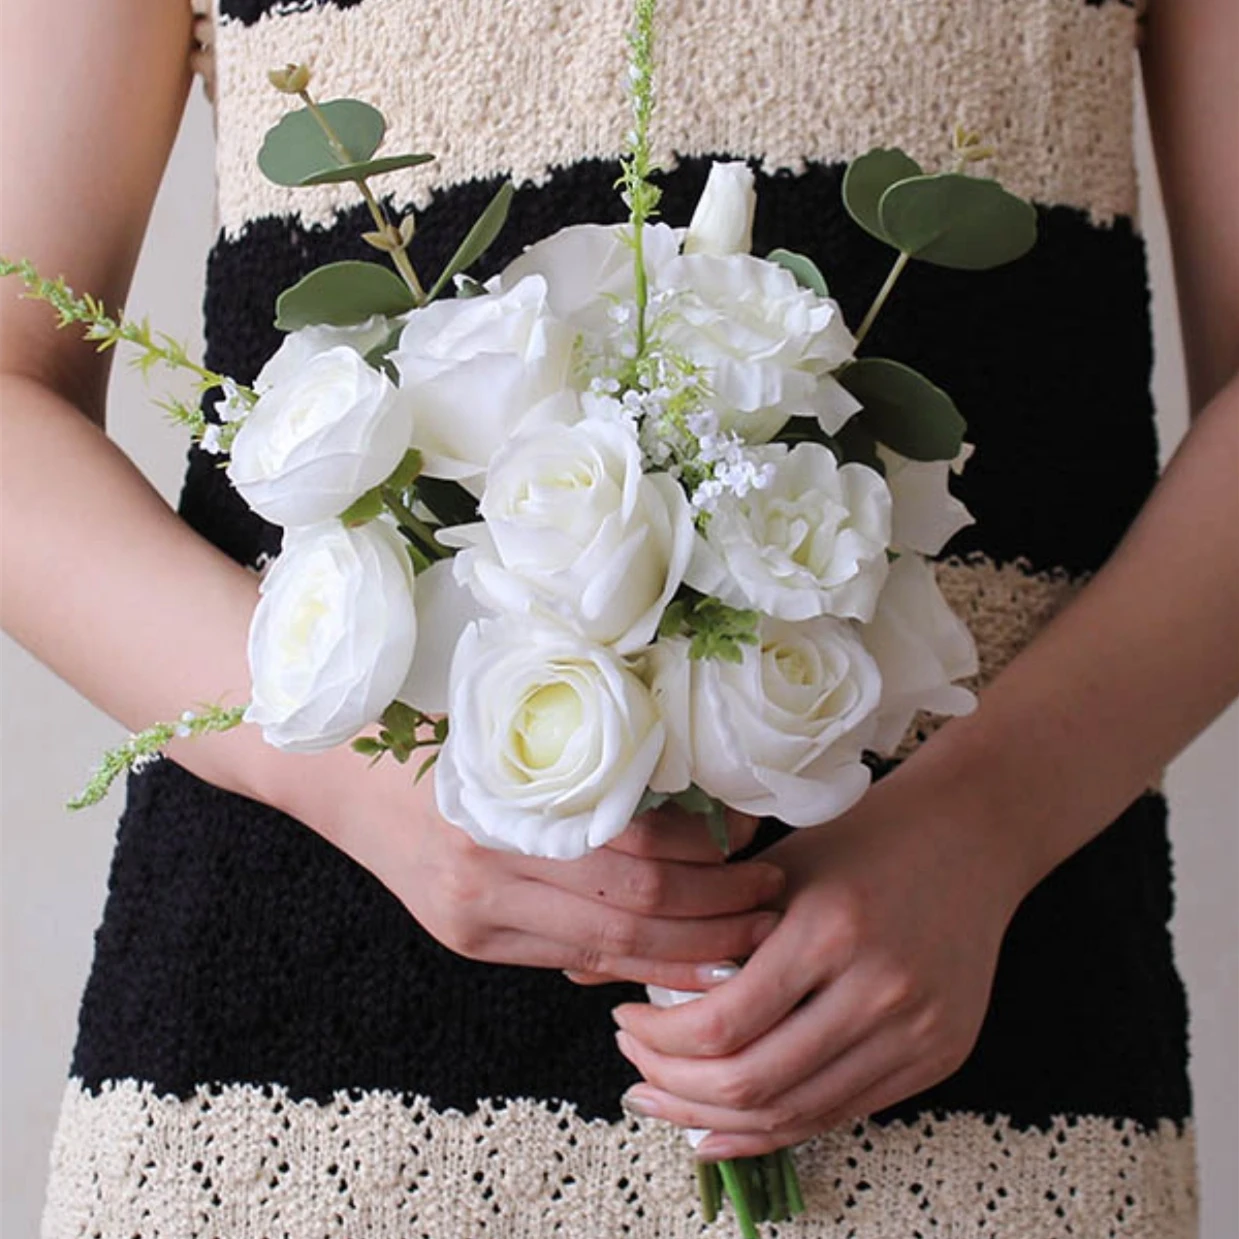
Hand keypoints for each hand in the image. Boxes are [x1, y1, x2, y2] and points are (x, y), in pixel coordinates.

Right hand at [294, 749, 782, 989]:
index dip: (707, 857)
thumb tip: (686, 797)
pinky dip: (631, 961)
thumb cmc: (426, 721)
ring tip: (746, 931)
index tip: (752, 837)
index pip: (633, 858)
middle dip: (716, 913)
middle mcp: (485, 878)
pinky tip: (678, 955)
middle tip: (771, 892)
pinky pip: (568, 961)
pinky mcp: (469, 941)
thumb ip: (587, 759)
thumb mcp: (507, 720)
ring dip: (688, 949)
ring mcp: (473, 920)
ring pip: (607, 954)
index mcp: (501, 810)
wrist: (329, 768)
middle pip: (631, 915)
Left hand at [609, 766, 1030, 1157]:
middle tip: (634, 1067)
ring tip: (669, 1102)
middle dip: (677, 1087)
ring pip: (795, 1112)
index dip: (659, 1038)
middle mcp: (880, 988)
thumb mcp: (778, 869)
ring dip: (718, 1119)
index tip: (625, 1021)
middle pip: (754, 1082)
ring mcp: (918, 1031)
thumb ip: (710, 929)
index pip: (723, 1023)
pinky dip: (778, 1124)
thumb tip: (613, 984)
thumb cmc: (861, 838)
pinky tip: (729, 1122)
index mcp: (830, 929)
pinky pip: (842, 1112)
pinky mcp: (939, 1056)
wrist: (969, 837)